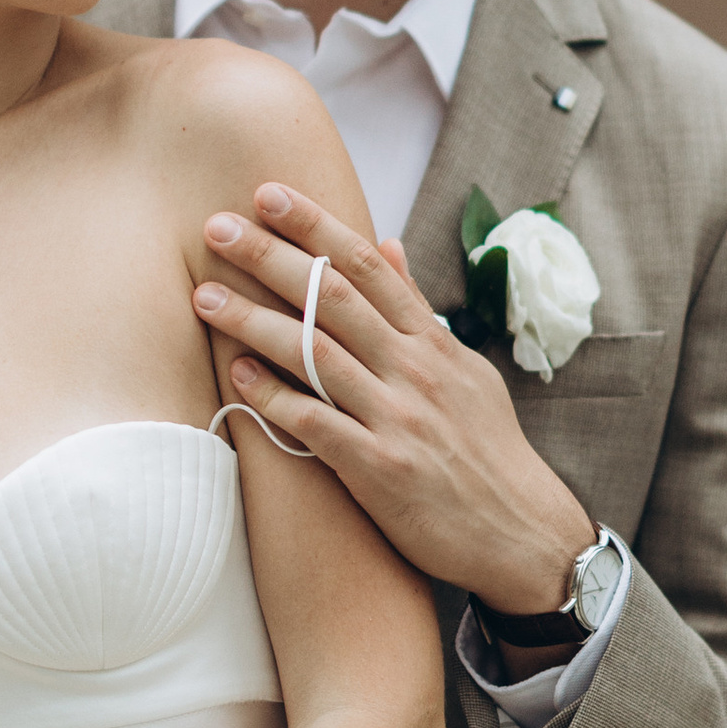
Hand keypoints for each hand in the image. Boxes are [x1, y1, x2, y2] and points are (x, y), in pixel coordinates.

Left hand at [193, 185, 594, 617]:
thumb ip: (417, 310)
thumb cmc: (487, 452)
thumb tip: (388, 243)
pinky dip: (275, 399)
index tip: (267, 193)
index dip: (315, 224)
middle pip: (334, 296)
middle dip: (271, 256)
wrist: (521, 534)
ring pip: (316, 354)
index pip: (367, 265)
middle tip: (216, 225)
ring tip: (205, 295)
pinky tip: (238, 376)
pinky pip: (317, 425)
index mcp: (433, 342)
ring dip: (255, 321)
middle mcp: (416, 370)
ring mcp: (399, 417)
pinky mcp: (382, 469)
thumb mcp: (466, 370)